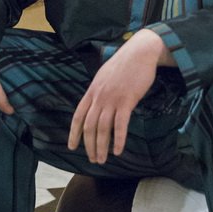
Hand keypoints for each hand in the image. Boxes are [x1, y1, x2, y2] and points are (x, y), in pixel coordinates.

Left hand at [68, 29, 171, 162]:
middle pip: (89, 126)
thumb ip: (99, 91)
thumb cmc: (124, 64)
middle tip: (92, 159)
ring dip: (102, 147)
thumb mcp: (104, 76)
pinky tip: (119, 151)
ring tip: (102, 159)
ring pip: (103, 129)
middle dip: (89, 145)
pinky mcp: (127, 101)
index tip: (72, 147)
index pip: (78, 116)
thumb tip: (96, 104)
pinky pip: (121, 125)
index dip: (74, 134)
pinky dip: (119, 140)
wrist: (140, 52)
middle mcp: (99, 97)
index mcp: (92, 91)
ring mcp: (112, 99)